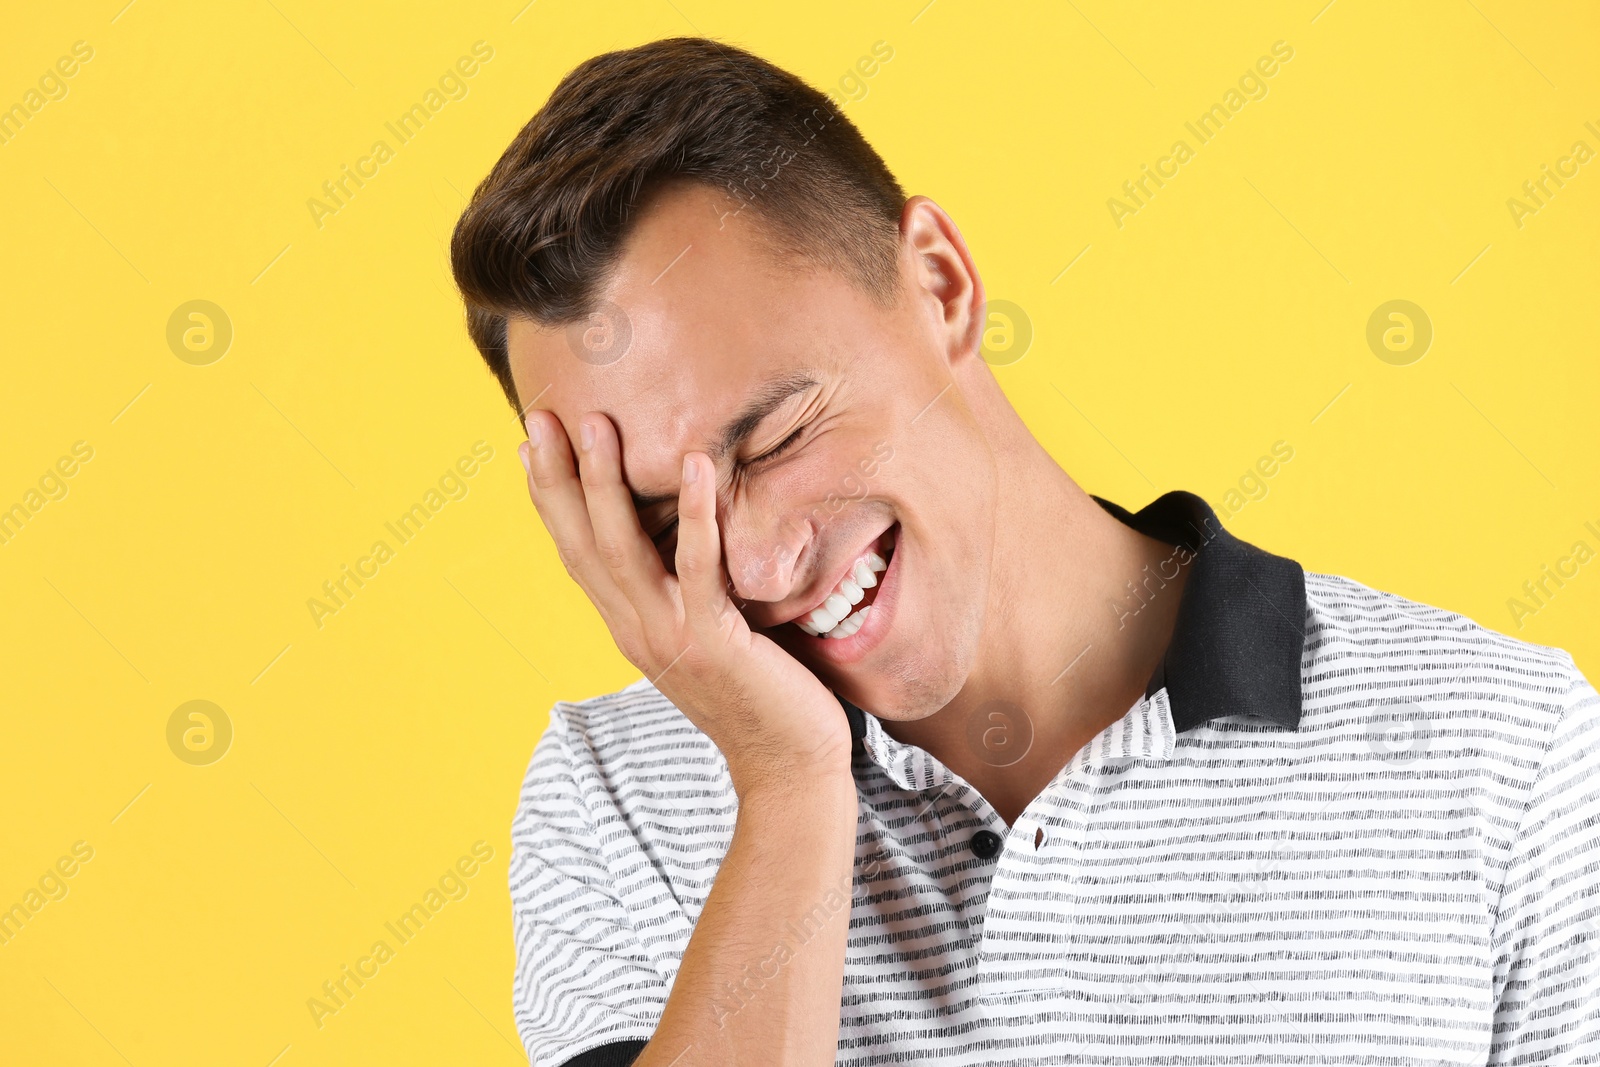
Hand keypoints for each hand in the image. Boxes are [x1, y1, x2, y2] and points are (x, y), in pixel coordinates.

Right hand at [519, 409, 855, 796]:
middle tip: (543, 415)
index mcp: (627, 625)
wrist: (788, 768)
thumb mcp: (704, 633)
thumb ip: (682, 589)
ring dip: (606, 483)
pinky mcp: (714, 641)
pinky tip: (696, 464)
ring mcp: (669, 636)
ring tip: (597, 424)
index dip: (548, 496)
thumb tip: (682, 535)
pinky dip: (695, 513)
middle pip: (581, 542)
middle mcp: (634, 629)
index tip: (528, 440)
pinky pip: (698, 568)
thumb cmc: (759, 693)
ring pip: (623, 548)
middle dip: (559, 476)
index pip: (574, 551)